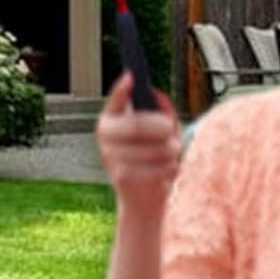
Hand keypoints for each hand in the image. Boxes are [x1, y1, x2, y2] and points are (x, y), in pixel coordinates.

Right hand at [95, 71, 182, 219]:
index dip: (122, 89)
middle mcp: (105, 138)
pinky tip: (171, 169)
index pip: (115, 101)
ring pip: (152, 147)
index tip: (133, 76)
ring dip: (171, 150)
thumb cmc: (153, 161)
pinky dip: (170, 168)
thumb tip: (157, 94)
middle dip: (162, 126)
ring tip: (175, 153)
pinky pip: (156, 167)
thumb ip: (161, 112)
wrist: (142, 202)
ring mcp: (110, 158)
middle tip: (171, 129)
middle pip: (136, 124)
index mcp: (110, 121)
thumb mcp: (158, 134)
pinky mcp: (121, 177)